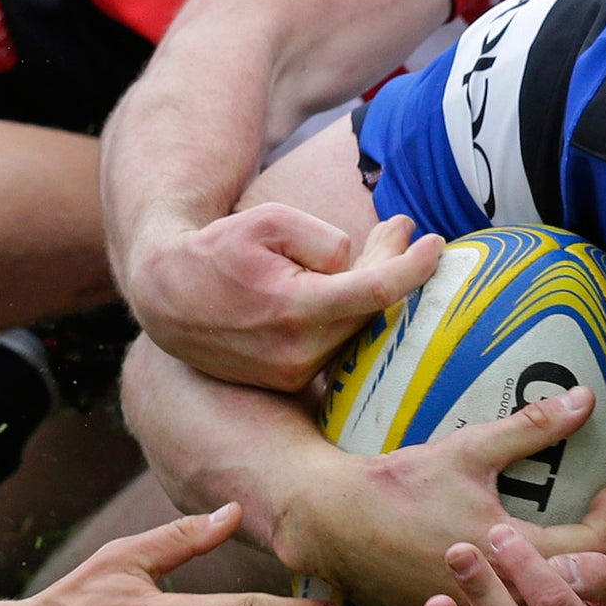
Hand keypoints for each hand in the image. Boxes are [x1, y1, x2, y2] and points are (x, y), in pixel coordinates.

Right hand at [127, 211, 441, 390]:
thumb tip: (363, 262)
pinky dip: (351, 315)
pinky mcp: (291, 383)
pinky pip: (338, 344)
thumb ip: (323, 239)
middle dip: (394, 265)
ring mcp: (294, 374)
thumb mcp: (269, 222)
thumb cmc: (219, 250)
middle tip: (401, 228)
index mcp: (294, 309)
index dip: (412, 267)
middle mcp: (297, 352)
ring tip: (379, 245)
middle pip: (371, 309)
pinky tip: (356, 283)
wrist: (167, 297)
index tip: (437, 244)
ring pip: (356, 329)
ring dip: (373, 290)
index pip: (373, 290)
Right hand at [275, 386, 605, 605]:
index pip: (587, 549)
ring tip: (591, 550)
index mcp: (506, 550)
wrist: (333, 523)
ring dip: (573, 582)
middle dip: (604, 553)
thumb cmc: (402, 484)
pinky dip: (534, 603)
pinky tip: (541, 581)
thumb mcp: (470, 448)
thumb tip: (586, 398)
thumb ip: (533, 426)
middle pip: (574, 589)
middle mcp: (494, 594)